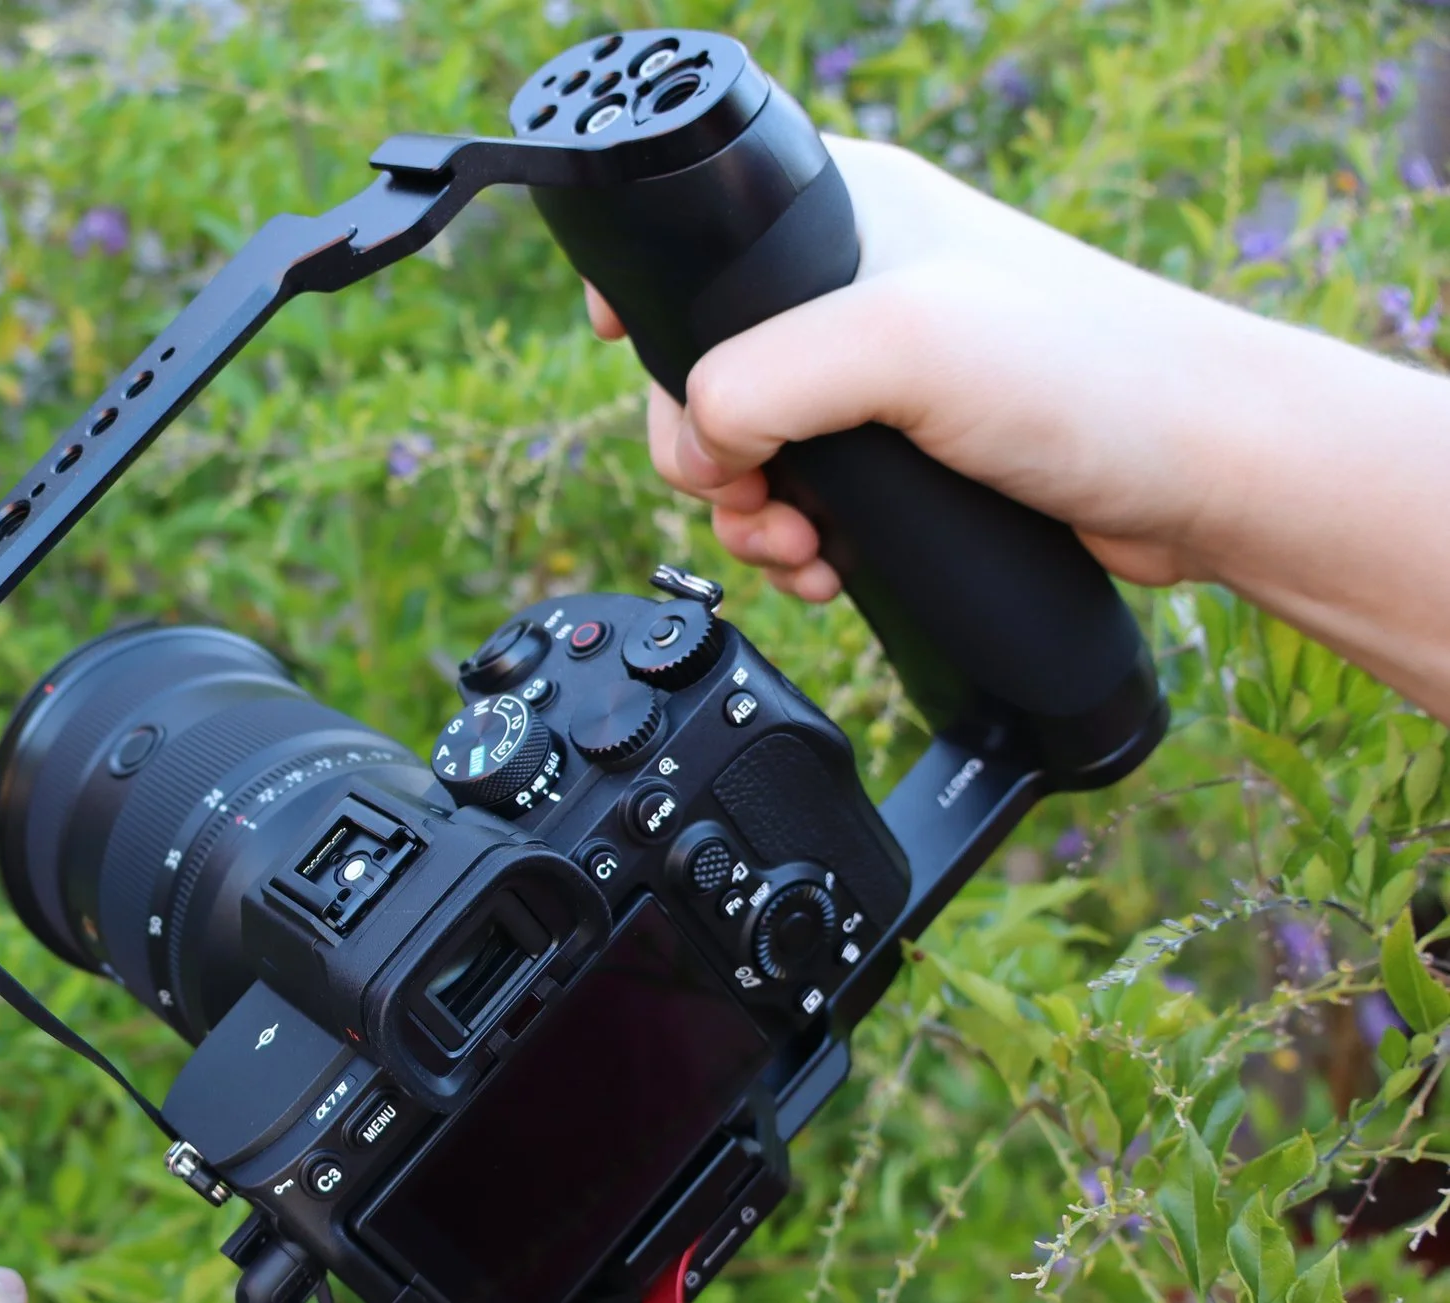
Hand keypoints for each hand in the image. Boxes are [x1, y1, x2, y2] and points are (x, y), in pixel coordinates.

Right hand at [588, 134, 1449, 719]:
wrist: (1207, 477)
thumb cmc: (1086, 377)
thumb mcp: (896, 344)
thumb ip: (759, 380)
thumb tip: (697, 442)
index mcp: (844, 209)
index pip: (695, 236)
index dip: (644, 302)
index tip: (621, 354)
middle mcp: (857, 282)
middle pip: (708, 371)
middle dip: (709, 454)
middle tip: (752, 496)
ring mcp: (886, 372)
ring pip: (753, 448)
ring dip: (751, 514)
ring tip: (799, 550)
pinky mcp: (911, 450)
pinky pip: (809, 495)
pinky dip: (797, 540)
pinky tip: (826, 566)